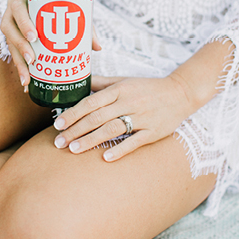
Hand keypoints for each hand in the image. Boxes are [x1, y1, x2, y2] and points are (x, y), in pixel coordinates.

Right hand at [0, 0, 101, 91]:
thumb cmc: (57, 2)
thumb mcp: (70, 8)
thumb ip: (82, 24)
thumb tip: (97, 47)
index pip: (18, 8)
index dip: (24, 23)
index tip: (34, 37)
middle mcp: (12, 12)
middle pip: (9, 29)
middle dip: (20, 45)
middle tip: (32, 59)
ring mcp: (10, 25)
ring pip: (9, 43)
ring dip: (18, 61)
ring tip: (27, 78)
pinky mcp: (12, 38)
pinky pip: (12, 53)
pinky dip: (19, 67)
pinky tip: (26, 81)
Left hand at [51, 75, 193, 160]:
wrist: (181, 93)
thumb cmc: (147, 87)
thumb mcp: (123, 81)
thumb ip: (101, 83)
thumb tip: (79, 82)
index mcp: (119, 90)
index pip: (90, 102)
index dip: (73, 113)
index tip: (57, 123)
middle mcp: (128, 103)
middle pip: (97, 117)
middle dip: (75, 130)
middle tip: (59, 142)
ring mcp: (142, 118)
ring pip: (112, 129)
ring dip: (91, 140)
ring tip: (74, 149)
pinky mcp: (154, 132)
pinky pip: (135, 142)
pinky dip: (120, 150)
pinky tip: (105, 157)